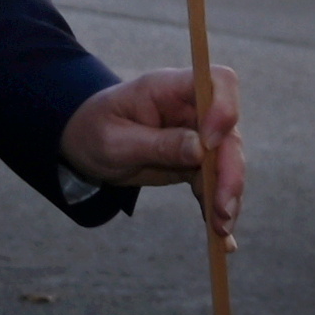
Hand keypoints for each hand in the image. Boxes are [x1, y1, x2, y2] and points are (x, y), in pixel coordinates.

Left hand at [61, 65, 245, 242]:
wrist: (83, 144)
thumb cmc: (94, 132)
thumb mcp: (115, 142)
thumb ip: (157, 144)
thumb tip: (201, 150)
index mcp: (169, 88)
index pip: (218, 81)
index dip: (225, 109)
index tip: (210, 145)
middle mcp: (191, 108)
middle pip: (230, 130)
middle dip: (231, 170)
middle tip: (223, 208)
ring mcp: (197, 133)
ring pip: (228, 159)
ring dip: (229, 193)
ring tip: (221, 227)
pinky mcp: (196, 159)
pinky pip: (215, 180)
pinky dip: (218, 204)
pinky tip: (220, 233)